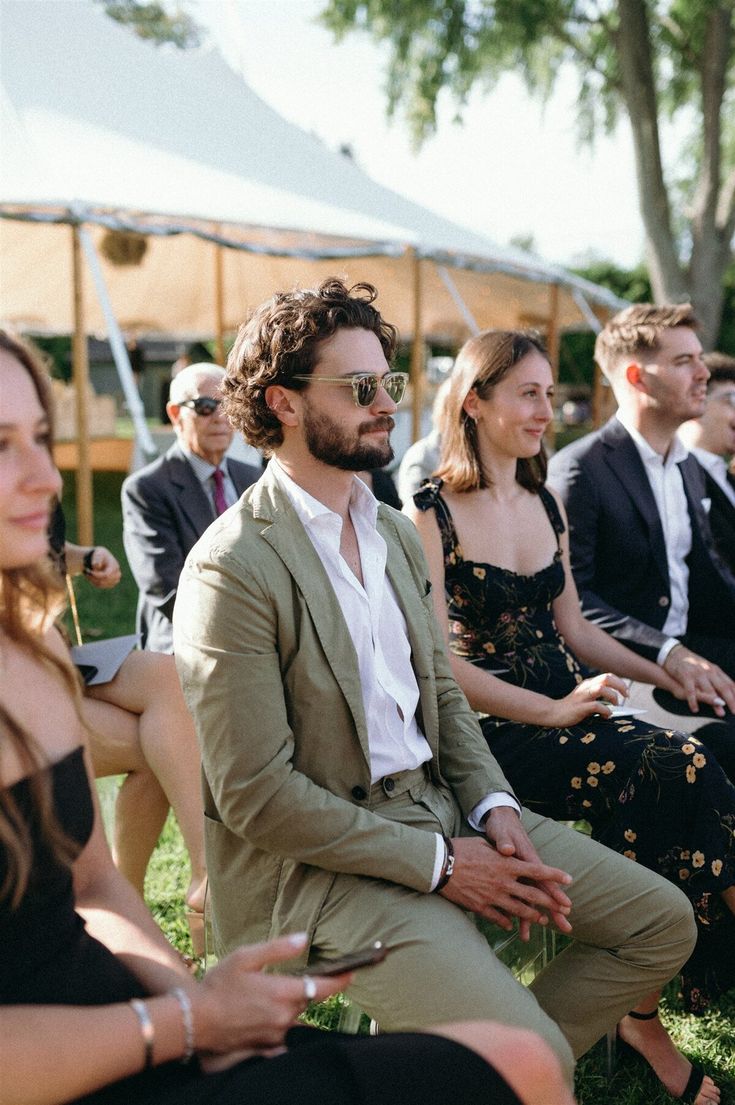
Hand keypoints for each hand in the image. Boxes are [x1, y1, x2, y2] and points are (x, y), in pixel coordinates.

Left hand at [85, 546, 121, 588]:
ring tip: (86, 573)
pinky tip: (89, 576)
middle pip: (105, 581)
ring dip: (92, 579)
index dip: (97, 575)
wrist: (100, 558)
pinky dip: (93, 582)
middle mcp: (116, 574)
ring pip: (101, 584)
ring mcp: (113, 580)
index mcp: (114, 566)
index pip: (107, 575)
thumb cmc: (99, 555)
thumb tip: (98, 566)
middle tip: (86, 572)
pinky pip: (100, 586)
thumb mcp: (98, 554)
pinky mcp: (109, 584)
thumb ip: (98, 558)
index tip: (88, 571)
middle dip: (94, 577)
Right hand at [191, 933, 350, 1056]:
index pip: (324, 987)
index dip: (341, 980)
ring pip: (295, 1015)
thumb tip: (304, 939)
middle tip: (291, 976)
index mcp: (283, 992)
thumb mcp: (245, 957)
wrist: (195, 1021)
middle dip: (307, 987)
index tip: (353, 972)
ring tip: (268, 993)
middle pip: (309, 1000)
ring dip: (291, 1003)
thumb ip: (278, 948)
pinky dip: (281, 1020)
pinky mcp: (267, 1045)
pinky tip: (264, 1012)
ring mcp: (276, 1034)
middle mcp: (284, 1016)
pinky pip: (283, 1031)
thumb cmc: (218, 986)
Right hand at [439, 814, 572, 939]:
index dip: (554, 875)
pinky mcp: (481, 907)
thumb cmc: (461, 849)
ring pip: (520, 910)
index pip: (536, 870)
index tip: (569, 880)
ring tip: (542, 920)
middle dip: (551, 902)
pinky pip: (499, 918)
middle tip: (563, 908)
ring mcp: (493, 897)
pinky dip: (507, 922)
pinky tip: (511, 925)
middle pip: (533, 894)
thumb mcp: (485, 846)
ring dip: (533, 916)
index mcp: (506, 864)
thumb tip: (509, 854)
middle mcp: (504, 882)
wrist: (440, 865)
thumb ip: (500, 853)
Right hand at [546, 672, 627, 727]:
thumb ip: (598, 696)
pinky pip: (597, 706)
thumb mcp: (585, 697)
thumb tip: (616, 703)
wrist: (553, 713)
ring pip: (602, 689)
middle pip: (607, 678)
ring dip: (613, 697)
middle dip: (621, 687)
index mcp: (588, 683)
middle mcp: (586, 686)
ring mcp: (583, 696)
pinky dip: (606, 711)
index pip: (608, 676)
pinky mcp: (580, 707)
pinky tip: (606, 716)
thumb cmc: (571, 707)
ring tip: (615, 706)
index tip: (626, 693)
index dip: (620, 683)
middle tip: (626, 697)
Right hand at [663, 645, 734, 716]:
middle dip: (730, 701)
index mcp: (716, 670)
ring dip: (715, 702)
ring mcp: (698, 673)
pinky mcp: (686, 676)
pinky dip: (693, 701)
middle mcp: (709, 671)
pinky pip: (690, 690)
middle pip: (723, 687)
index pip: (730, 684)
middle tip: (734, 712)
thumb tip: (730, 692)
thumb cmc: (692, 664)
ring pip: (709, 690)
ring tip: (720, 713)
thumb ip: (717, 680)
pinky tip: (695, 709)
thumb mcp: (707, 669)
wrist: (674, 653)